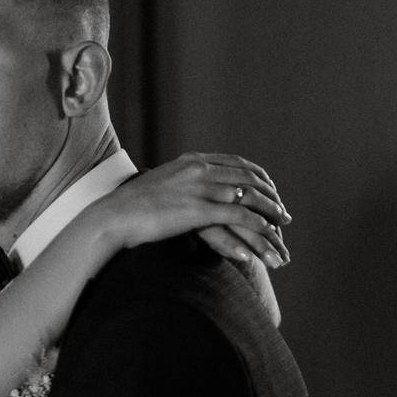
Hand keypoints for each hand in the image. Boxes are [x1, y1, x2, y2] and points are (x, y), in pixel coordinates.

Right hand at [102, 152, 291, 268]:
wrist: (112, 216)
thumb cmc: (130, 208)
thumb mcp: (160, 186)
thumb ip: (181, 184)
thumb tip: (189, 192)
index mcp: (192, 161)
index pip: (238, 164)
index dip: (260, 179)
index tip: (272, 192)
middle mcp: (200, 170)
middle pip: (249, 178)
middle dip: (271, 197)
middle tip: (283, 214)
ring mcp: (199, 188)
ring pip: (247, 196)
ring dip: (268, 212)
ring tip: (280, 227)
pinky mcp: (196, 210)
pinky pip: (235, 214)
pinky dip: (254, 224)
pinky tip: (264, 234)